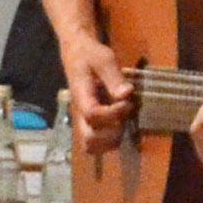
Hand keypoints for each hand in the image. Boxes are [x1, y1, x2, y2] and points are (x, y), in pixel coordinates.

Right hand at [58, 34, 133, 153]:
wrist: (76, 55)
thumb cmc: (90, 55)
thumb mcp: (104, 59)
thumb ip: (113, 77)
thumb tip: (126, 94)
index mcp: (81, 97)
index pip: (92, 115)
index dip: (113, 113)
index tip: (127, 102)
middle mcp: (79, 114)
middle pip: (89, 140)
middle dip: (112, 133)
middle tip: (124, 116)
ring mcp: (82, 121)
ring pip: (92, 146)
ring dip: (111, 140)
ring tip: (122, 121)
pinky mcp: (88, 124)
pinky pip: (95, 144)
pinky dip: (109, 141)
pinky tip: (119, 125)